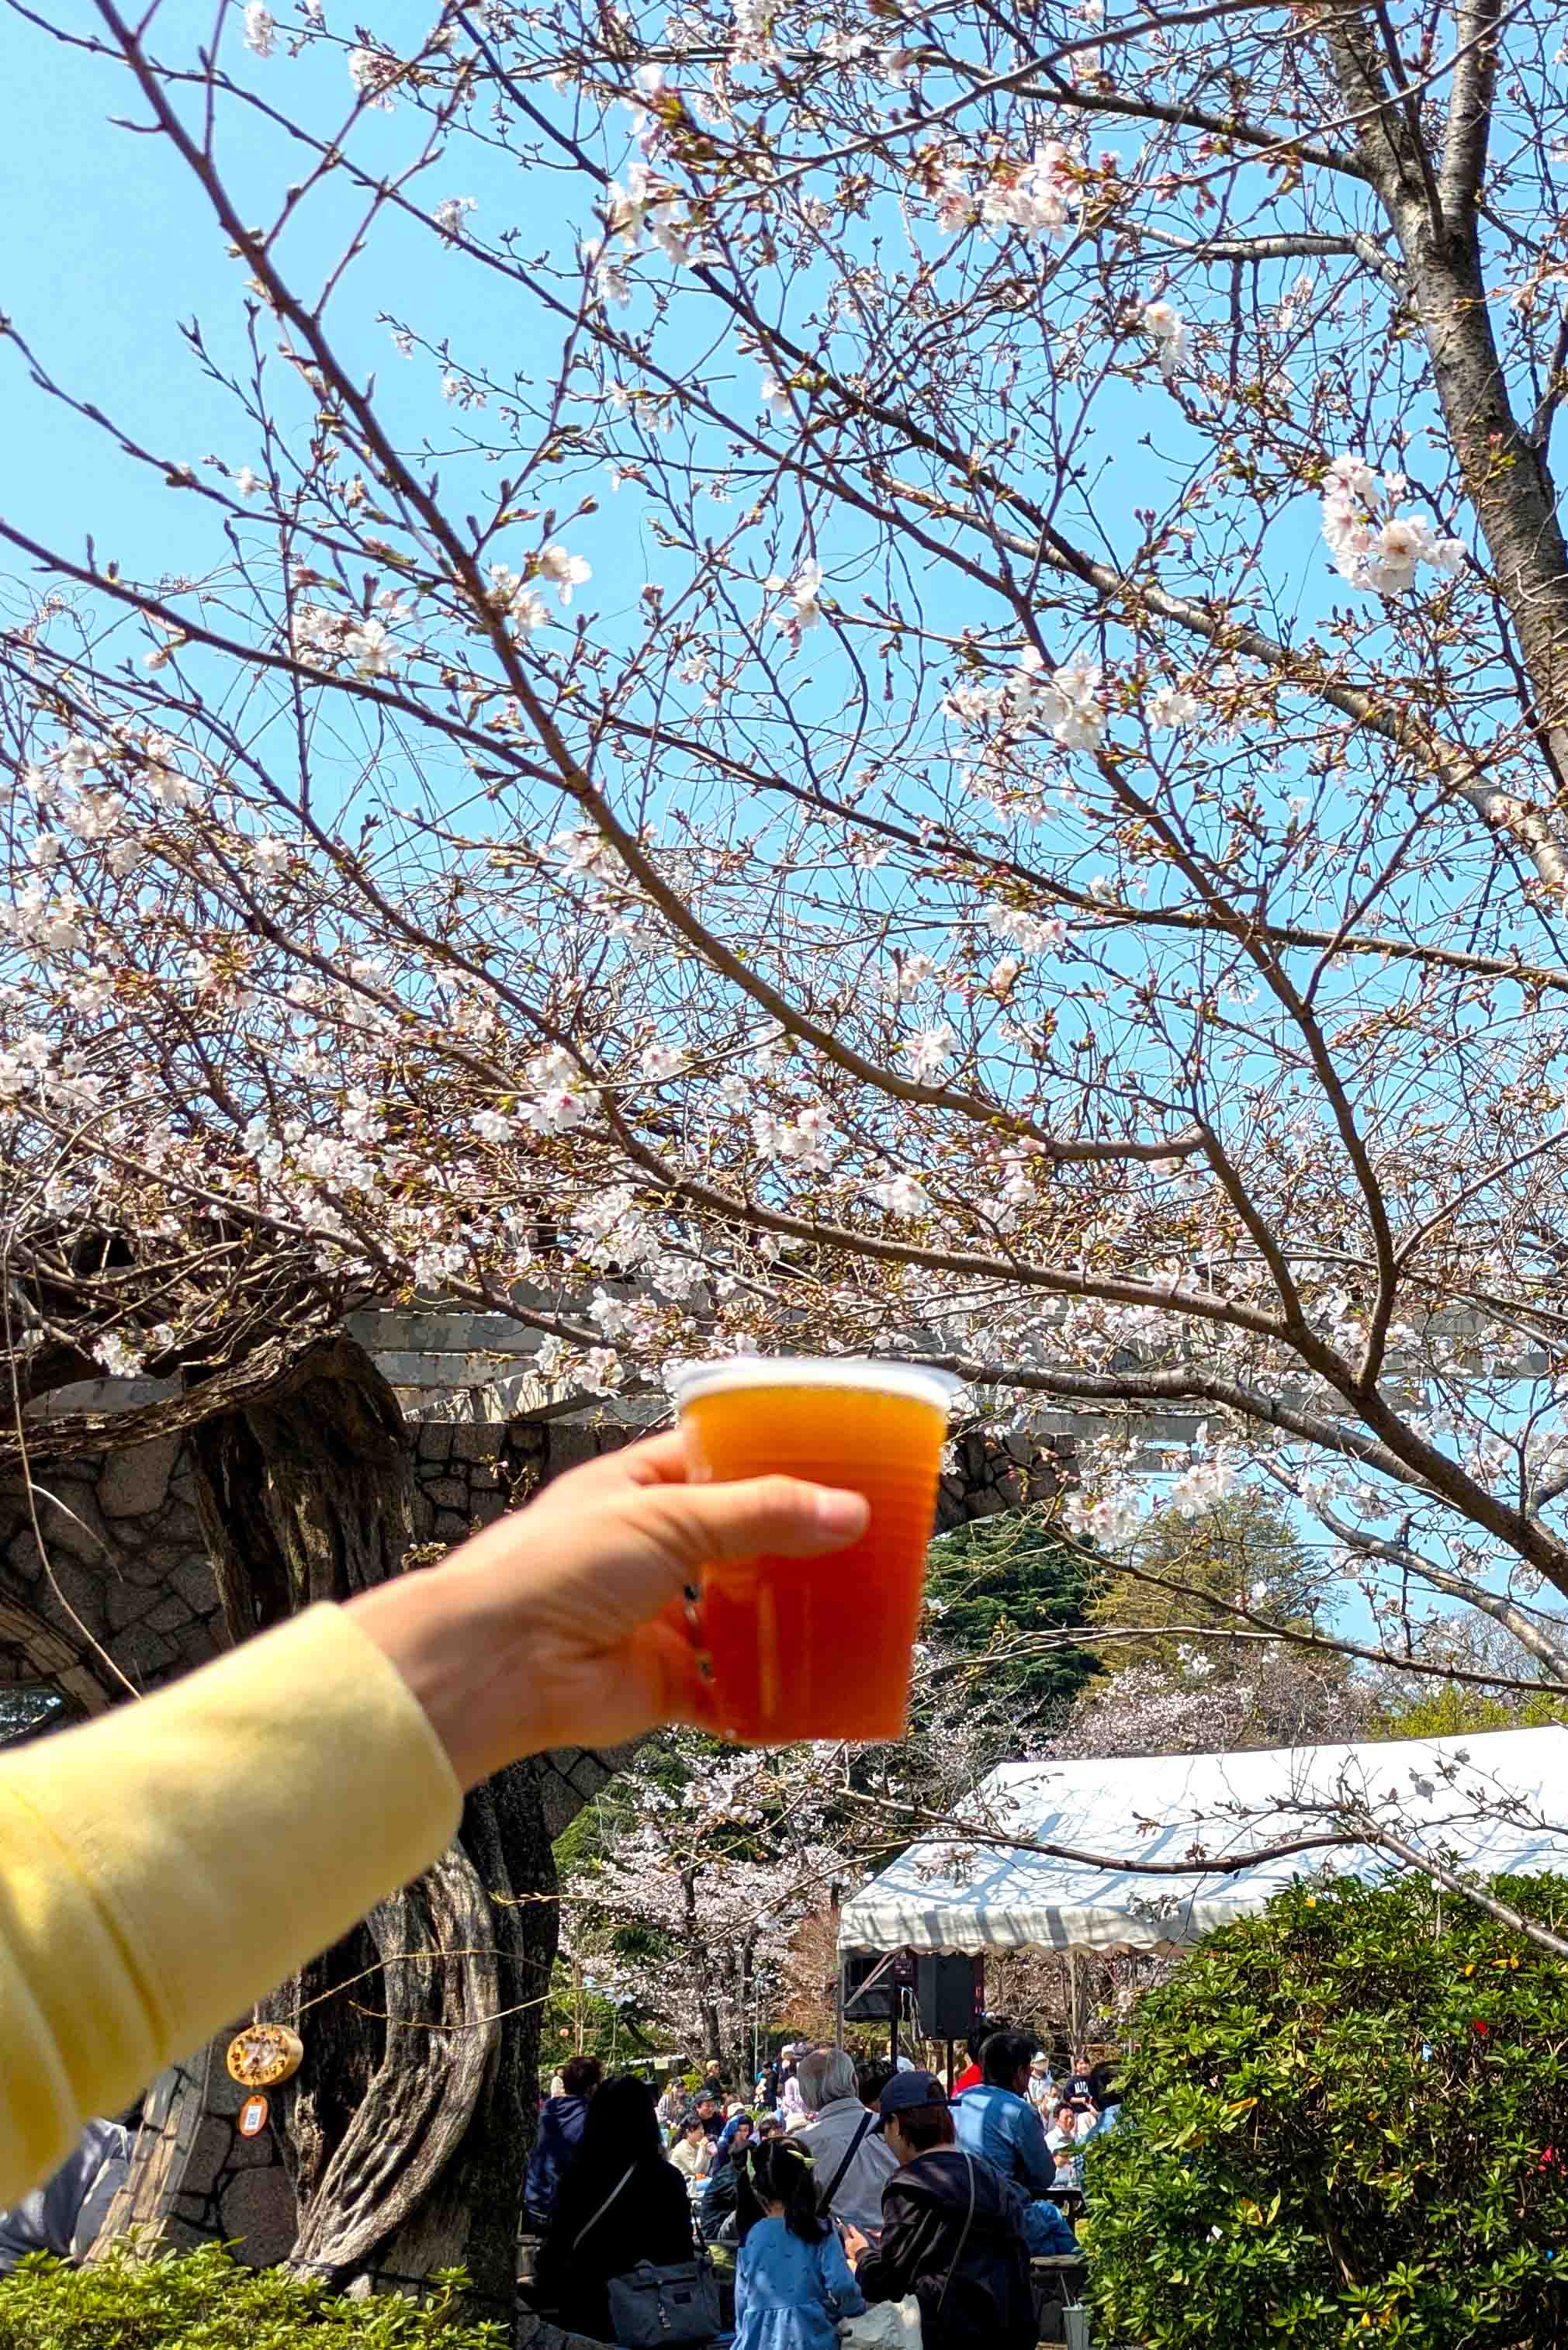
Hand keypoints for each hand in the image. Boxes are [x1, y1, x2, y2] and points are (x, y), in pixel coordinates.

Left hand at [348, 1430, 869, 1785]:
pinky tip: (811, 1689)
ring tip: (851, 1613)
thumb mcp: (667, 1517)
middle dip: (789, 1549)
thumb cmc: (558, 1567)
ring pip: (734, 1619)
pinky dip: (763, 1696)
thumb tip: (847, 1510)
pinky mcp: (660, 1684)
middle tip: (859, 1547)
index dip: (768, 1464)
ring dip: (783, 1621)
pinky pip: (724, 1693)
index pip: (712, 1464)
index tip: (834, 1467)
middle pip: (734, 1544)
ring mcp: (654, 1620)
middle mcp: (646, 1553)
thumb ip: (760, 1514)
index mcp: (636, 1491)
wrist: (498, 1664)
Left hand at [840, 2224, 868, 2266]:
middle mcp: (846, 2246)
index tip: (840, 2223)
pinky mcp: (851, 2257)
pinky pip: (850, 2250)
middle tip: (849, 2233)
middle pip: (846, 2239)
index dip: (843, 2227)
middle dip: (847, 2236)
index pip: (844, 2232)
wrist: (864, 2258)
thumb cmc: (861, 2245)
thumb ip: (853, 2231)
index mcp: (847, 2241)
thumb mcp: (858, 2236)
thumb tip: (849, 2225)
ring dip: (850, 2242)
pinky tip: (854, 2248)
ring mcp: (848, 2252)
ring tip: (853, 2241)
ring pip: (848, 2245)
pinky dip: (852, 2247)